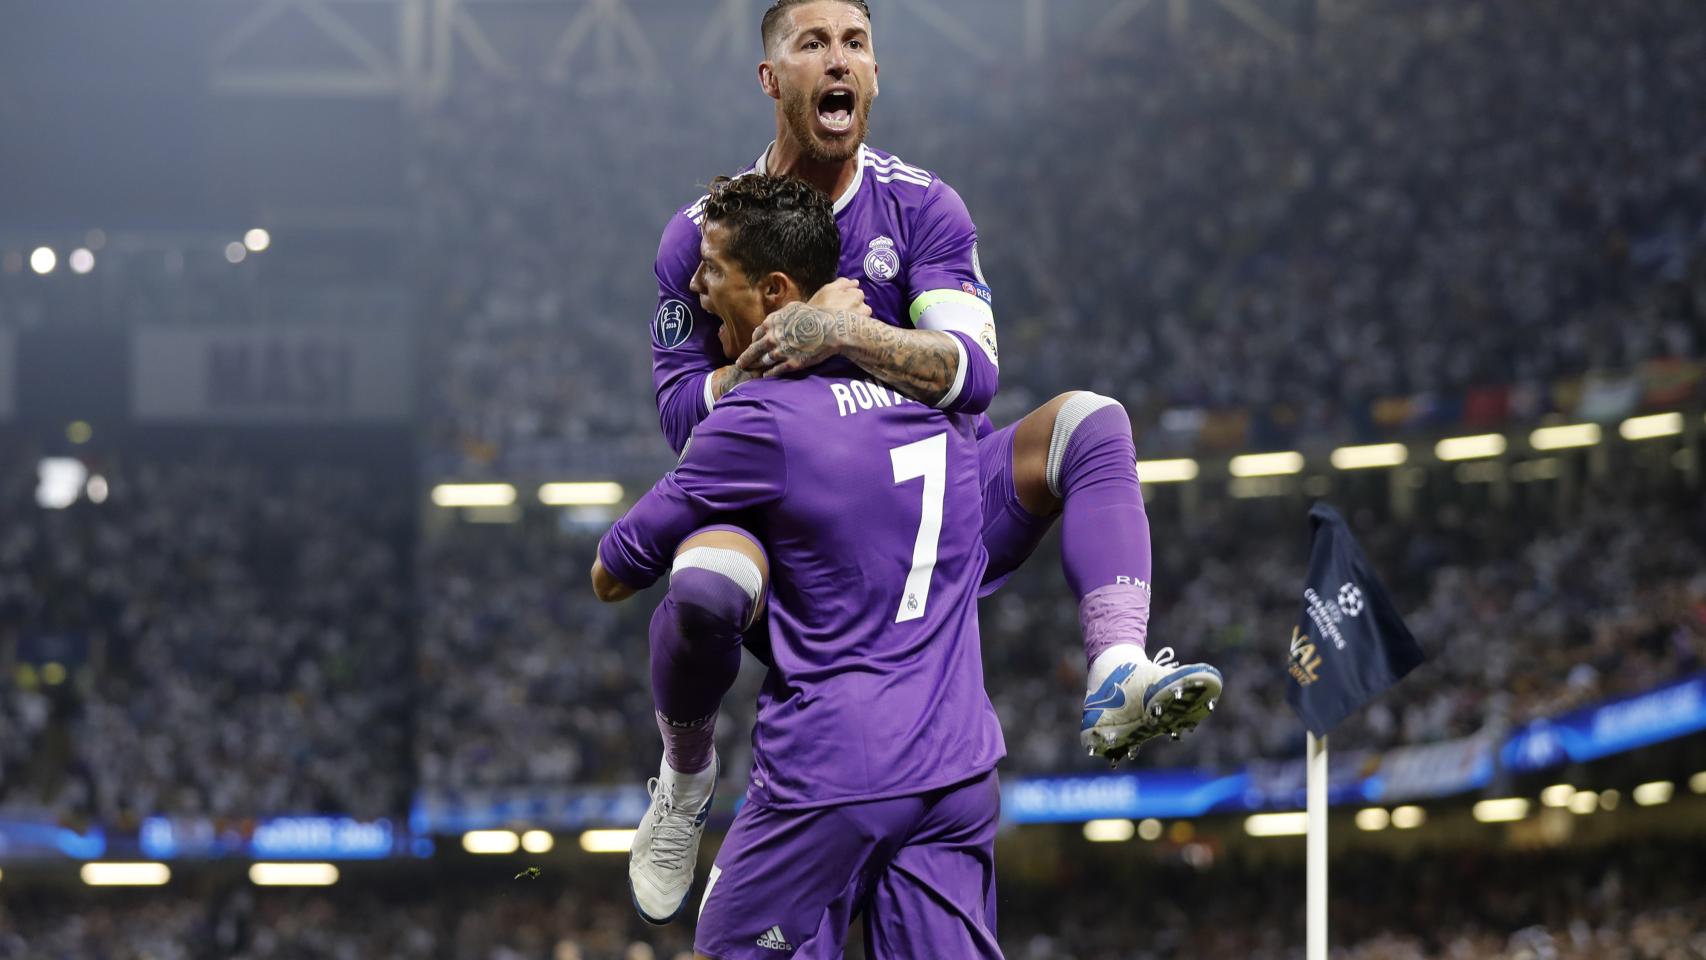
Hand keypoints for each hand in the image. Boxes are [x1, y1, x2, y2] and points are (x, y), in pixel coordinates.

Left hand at [737, 280, 871, 376]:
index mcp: (771, 323)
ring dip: (757, 367)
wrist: (831, 329)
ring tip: (752, 372)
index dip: (754, 341)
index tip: (753, 345)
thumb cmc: (814, 316)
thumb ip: (779, 315)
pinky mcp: (791, 364)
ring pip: (763, 362)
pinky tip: (765, 376)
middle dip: (745, 359)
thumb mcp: (793, 308)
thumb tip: (771, 321)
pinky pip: (775, 371)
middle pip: (754, 351)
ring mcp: (781, 352)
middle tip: (740, 365)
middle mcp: (772, 338)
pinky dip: (769, 374)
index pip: (756, 335)